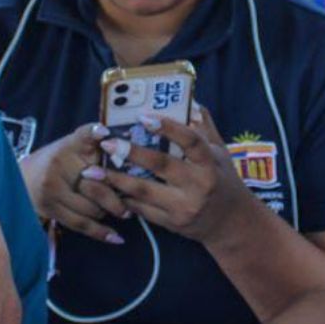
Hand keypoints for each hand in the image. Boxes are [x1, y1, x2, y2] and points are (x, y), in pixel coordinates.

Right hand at [20, 123, 129, 244]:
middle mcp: (59, 163)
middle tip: (131, 204)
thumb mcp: (73, 147)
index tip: (105, 133)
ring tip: (121, 213)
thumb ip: (95, 147)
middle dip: (116, 197)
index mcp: (69, 144)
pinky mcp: (49, 207)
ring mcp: (52, 187)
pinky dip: (100, 232)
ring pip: (90, 207)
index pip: (83, 135)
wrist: (22, 178)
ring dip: (108, 212)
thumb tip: (128, 150)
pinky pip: (79, 223)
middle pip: (95, 184)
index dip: (94, 132)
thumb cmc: (58, 162)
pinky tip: (116, 238)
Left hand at [100, 113, 254, 242]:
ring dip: (116, 179)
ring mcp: (184, 206)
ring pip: (144, 190)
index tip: (143, 117)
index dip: (168, 127)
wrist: (231, 224)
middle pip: (161, 165)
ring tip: (92, 170)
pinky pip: (143, 209)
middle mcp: (198, 184)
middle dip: (130, 153)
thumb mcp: (221, 152)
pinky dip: (124, 198)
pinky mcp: (173, 223)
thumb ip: (204, 127)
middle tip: (106, 143)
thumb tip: (190, 99)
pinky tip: (107, 188)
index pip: (191, 141)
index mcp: (210, 163)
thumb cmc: (223, 180)